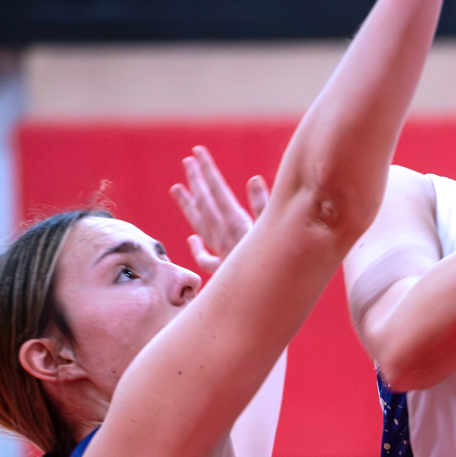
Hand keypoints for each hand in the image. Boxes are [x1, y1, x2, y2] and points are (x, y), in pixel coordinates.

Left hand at [170, 146, 269, 273]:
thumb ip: (265, 206)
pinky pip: (205, 257)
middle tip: (187, 161)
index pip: (217, 192)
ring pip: (200, 226)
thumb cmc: (279, 266)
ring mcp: (220, 254)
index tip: (197, 153)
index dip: (207, 172)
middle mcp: (224, 238)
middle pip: (205, 205)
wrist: (267, 303)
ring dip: (189, 207)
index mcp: (236, 225)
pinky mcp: (223, 271)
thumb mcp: (277, 234)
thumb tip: (253, 180)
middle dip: (196, 181)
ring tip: (176, 189)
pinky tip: (192, 239)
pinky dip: (197, 247)